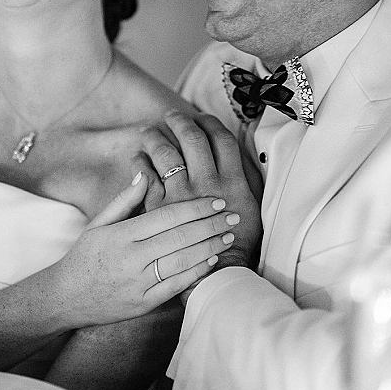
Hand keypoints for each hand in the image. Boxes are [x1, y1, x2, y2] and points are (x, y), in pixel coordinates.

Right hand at [52, 172, 239, 326]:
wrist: (65, 298)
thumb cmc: (84, 257)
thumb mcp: (98, 224)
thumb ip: (124, 200)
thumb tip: (145, 173)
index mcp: (122, 235)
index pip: (167, 216)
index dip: (195, 207)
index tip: (216, 201)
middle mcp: (131, 258)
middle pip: (180, 237)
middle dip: (210, 225)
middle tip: (232, 215)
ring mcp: (138, 283)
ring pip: (182, 262)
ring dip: (209, 247)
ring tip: (228, 236)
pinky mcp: (143, 303)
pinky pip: (176, 286)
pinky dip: (196, 272)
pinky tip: (212, 260)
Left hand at [138, 111, 261, 270]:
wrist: (214, 274)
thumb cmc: (236, 244)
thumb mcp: (252, 211)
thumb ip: (245, 182)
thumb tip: (238, 158)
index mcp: (231, 182)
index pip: (221, 139)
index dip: (211, 123)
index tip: (202, 118)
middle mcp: (206, 183)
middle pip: (192, 139)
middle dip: (181, 122)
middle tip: (171, 115)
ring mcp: (180, 195)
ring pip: (165, 153)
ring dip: (156, 137)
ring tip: (149, 131)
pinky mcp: (158, 207)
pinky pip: (145, 176)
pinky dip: (140, 162)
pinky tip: (138, 157)